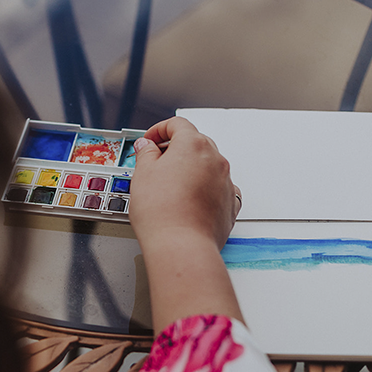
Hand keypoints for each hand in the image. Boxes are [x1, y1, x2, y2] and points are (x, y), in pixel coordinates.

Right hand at [129, 117, 243, 330]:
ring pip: (207, 165)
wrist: (181, 246)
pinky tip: (188, 199)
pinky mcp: (230, 203)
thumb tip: (146, 146)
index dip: (159, 130)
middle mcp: (215, 159)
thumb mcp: (142, 174)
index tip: (148, 141)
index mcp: (193, 145)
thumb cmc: (162, 212)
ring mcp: (226, 181)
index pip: (177, 125)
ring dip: (189, 169)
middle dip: (174, 149)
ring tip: (168, 186)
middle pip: (195, 142)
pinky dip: (204, 188)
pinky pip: (217, 187)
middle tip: (154, 162)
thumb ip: (145, 153)